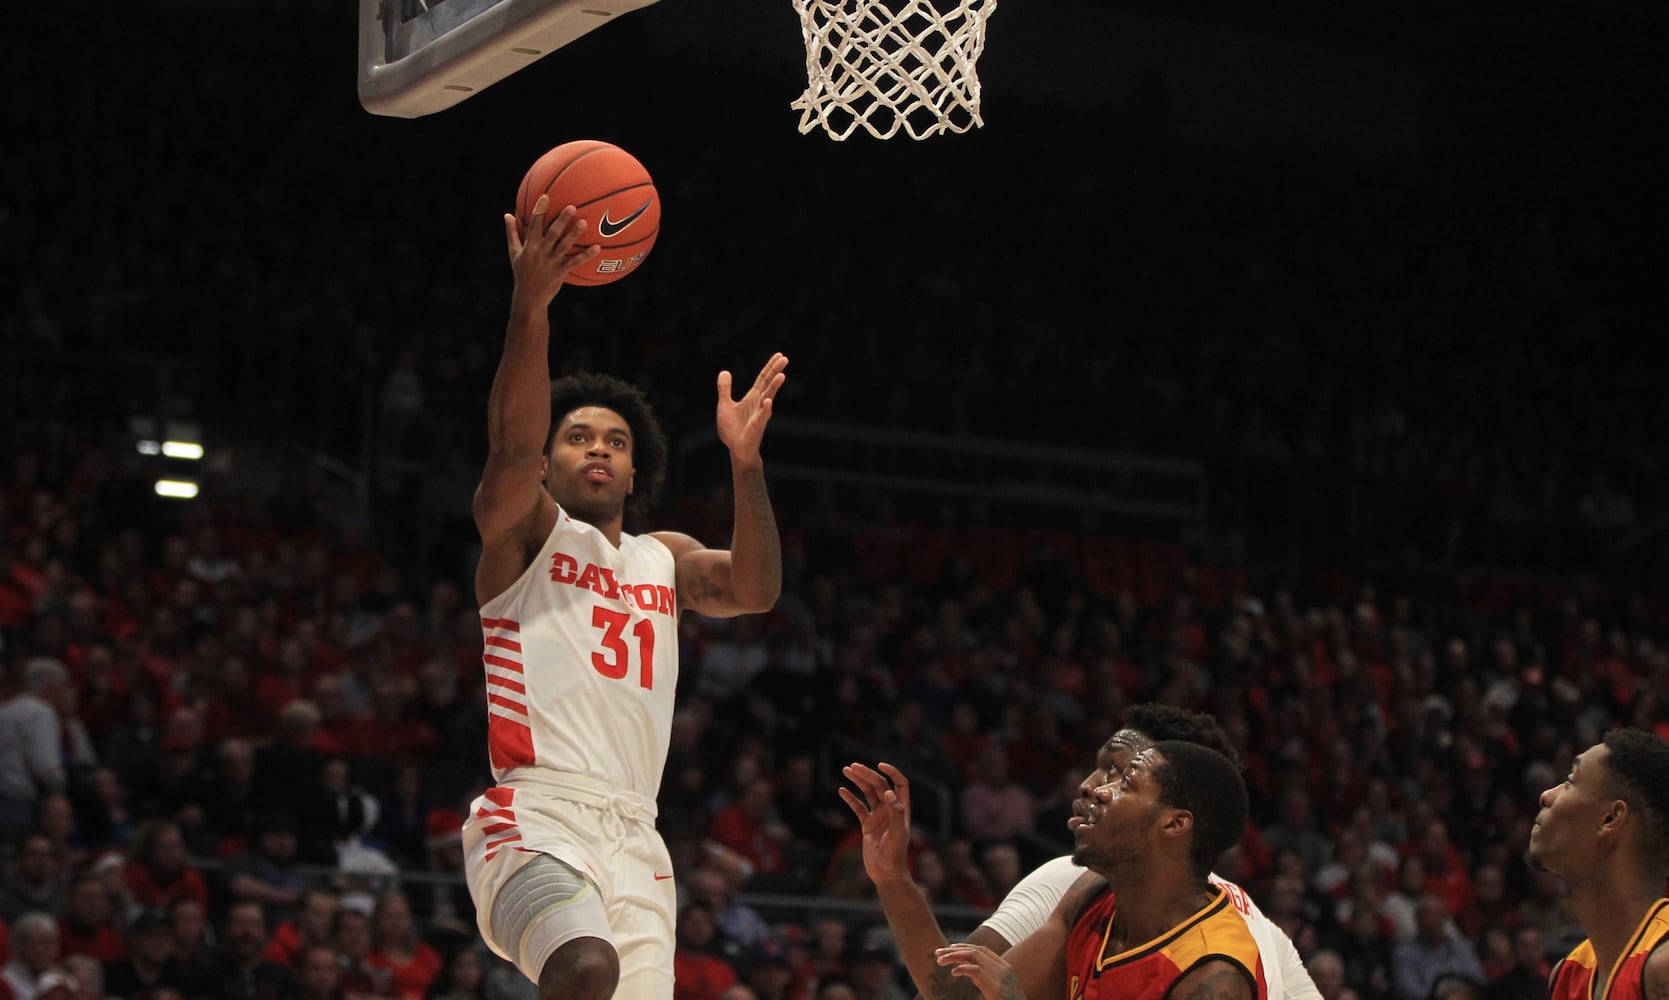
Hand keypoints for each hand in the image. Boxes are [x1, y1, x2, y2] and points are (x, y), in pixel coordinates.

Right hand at [504, 195, 600, 310]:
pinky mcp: (561, 272)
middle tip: (572, 207)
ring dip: (574, 234)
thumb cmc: (521, 272)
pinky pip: (575, 262)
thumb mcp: (514, 252)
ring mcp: (551, 262)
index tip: (545, 196)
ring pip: (564, 246)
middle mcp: (540, 252)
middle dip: (561, 220)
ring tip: (584, 223)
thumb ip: (512, 233)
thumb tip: (507, 214)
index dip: (540, 210)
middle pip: (552, 233)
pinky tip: (597, 247)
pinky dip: (586, 255)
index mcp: (529, 246)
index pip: (534, 224)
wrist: (529, 297)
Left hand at [716, 352, 787, 464]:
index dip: (770, 366)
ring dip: (775, 386)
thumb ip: (724, 389)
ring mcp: (760, 413)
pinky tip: (768, 401)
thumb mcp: (724, 405)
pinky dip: (765, 408)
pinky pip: (762, 415)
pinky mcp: (757, 425)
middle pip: (769, 383)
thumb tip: (724, 372)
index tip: (779, 355)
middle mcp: (759, 403)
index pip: (763, 378)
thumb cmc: (732, 429)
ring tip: (782, 375)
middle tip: (785, 358)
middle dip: (776, 371)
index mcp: (752, 397)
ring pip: (769, 397)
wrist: (736, 449)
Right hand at [838, 762, 913, 886]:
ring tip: (846, 770)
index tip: (879, 765)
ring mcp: (878, 817)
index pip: (900, 784)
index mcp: (900, 809)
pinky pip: (858, 808)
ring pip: (868, 793)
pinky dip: (850, 798)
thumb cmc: (895, 855)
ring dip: (858, 781)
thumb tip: (888, 792)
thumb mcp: (897, 833)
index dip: (892, 772)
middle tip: (853, 766)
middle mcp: (890, 810)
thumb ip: (895, 813)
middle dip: (867, 774)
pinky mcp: (868, 825)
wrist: (886, 874)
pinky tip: (841, 790)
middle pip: (879, 785)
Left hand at [935, 944, 1027, 999]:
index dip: (964, 947)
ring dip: (955, 956)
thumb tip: (969, 972)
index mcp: (1004, 968)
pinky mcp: (995, 986)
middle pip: (976, 951)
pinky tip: (953, 973)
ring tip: (940, 960)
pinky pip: (976, 971)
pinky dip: (963, 969)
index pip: (982, 950)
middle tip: (938, 952)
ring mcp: (1000, 976)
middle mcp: (1003, 969)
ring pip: (974, 956)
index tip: (949, 949)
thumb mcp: (995, 990)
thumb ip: (985, 979)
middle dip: (955, 950)